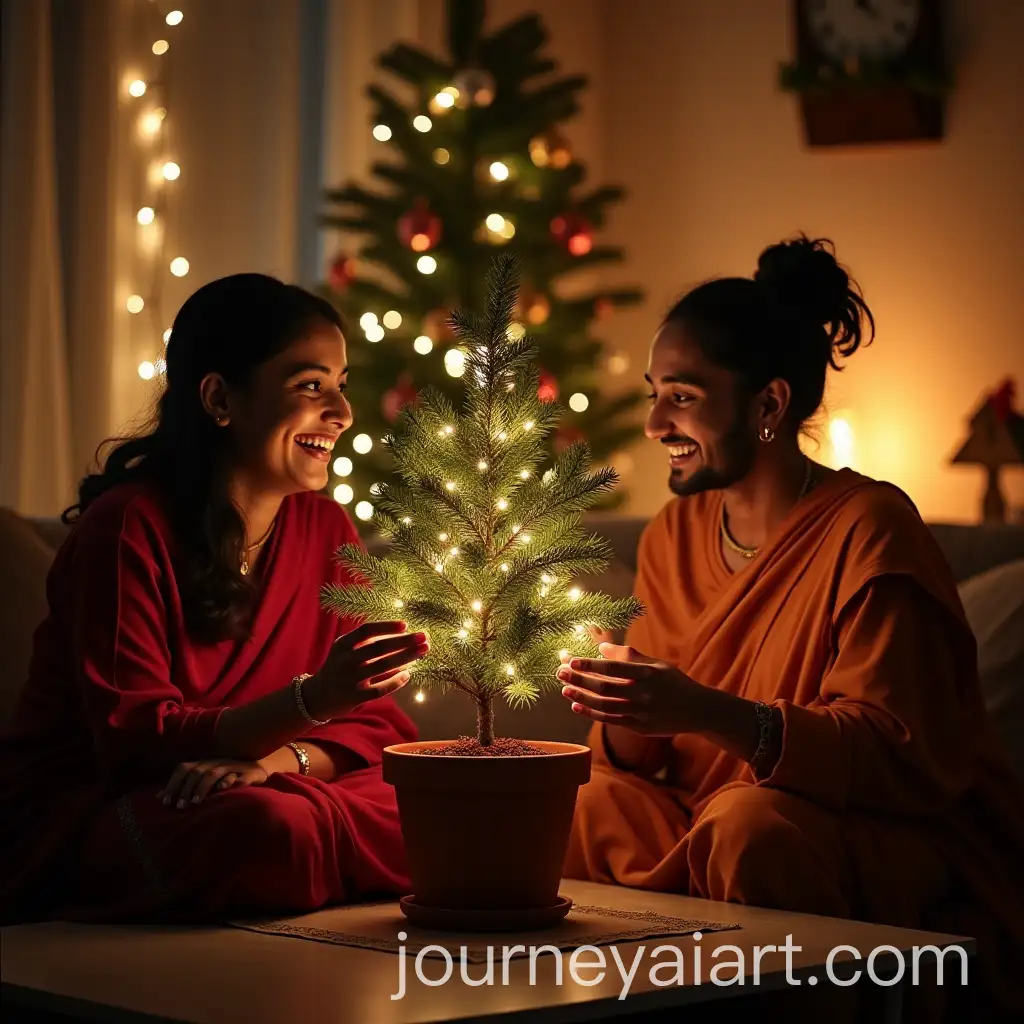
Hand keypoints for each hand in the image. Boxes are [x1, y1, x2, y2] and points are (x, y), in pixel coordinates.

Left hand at [158, 758, 269, 808]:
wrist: (261, 766)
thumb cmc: (228, 775)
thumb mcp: (205, 777)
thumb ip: (184, 785)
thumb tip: (158, 797)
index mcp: (205, 762)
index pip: (184, 768)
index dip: (173, 783)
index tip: (165, 801)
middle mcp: (217, 762)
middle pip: (197, 772)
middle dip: (186, 789)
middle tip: (180, 806)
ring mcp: (233, 766)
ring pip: (214, 774)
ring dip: (202, 788)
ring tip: (196, 803)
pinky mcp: (249, 773)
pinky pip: (239, 777)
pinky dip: (229, 782)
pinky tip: (221, 789)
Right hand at [304, 619, 429, 719]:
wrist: (318, 696)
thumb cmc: (340, 667)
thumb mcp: (345, 650)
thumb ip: (367, 642)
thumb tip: (403, 634)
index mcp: (343, 644)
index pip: (366, 630)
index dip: (387, 626)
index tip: (406, 624)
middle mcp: (345, 660)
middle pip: (379, 647)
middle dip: (404, 641)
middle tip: (424, 636)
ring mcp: (350, 679)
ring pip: (383, 666)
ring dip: (406, 657)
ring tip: (423, 651)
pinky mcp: (355, 697)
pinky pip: (380, 689)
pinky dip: (396, 681)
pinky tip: (408, 674)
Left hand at [556, 642, 711, 735]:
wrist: (698, 711)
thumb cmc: (674, 682)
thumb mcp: (657, 665)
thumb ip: (630, 656)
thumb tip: (602, 647)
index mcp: (648, 674)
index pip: (614, 668)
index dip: (590, 664)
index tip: (571, 659)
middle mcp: (644, 694)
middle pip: (604, 687)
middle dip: (579, 679)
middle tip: (560, 671)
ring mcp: (641, 713)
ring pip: (604, 705)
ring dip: (581, 696)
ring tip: (564, 688)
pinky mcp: (639, 728)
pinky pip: (610, 720)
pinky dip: (591, 713)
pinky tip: (576, 705)